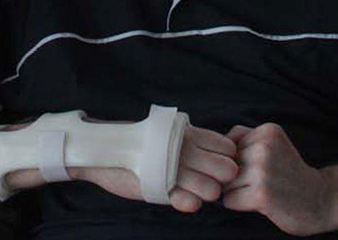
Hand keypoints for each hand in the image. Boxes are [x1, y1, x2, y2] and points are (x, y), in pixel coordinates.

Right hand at [73, 124, 237, 213]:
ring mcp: (175, 168)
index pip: (228, 147)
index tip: (217, 165)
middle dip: (223, 178)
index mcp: (191, 134)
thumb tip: (222, 151)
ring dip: (208, 193)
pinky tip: (185, 199)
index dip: (227, 159)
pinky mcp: (162, 188)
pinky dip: (191, 203)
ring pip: (212, 188)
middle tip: (210, 181)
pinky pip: (190, 202)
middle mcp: (187, 149)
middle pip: (227, 168)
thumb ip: (196, 141)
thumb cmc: (145, 144)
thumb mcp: (172, 135)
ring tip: (196, 191)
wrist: (109, 153)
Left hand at [221, 124, 337, 235]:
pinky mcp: (260, 193)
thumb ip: (247, 139)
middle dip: (234, 176)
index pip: (229, 143)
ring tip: (258, 192)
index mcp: (268, 131)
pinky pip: (229, 200)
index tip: (256, 167)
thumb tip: (213, 152)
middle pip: (225, 163)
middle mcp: (264, 146)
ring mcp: (262, 169)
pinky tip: (258, 203)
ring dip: (235, 191)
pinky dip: (238, 205)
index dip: (238, 159)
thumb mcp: (274, 144)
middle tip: (259, 182)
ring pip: (225, 182)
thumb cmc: (291, 173)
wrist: (322, 198)